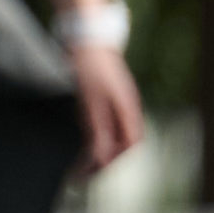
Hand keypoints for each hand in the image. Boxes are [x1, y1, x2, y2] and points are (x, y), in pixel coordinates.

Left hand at [66, 37, 147, 170]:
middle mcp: (127, 107)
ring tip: (83, 164)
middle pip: (124, 141)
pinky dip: (98, 136)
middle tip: (84, 174)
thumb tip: (100, 157)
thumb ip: (97, 128)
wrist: (88, 38)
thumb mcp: (90, 100)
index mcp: (128, 109)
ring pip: (116, 133)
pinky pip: (107, 122)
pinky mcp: (108, 97)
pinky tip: (86, 142)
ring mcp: (119, 102)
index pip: (130, 143)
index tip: (96, 171)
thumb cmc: (90, 66)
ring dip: (102, 149)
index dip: (115, 159)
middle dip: (107, 159)